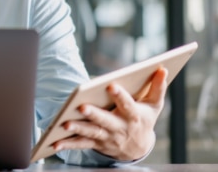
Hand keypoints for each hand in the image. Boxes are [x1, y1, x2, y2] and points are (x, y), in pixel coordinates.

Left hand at [52, 67, 168, 160]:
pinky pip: (81, 144)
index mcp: (134, 116)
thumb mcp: (154, 105)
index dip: (120, 96)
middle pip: (106, 121)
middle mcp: (120, 128)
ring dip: (78, 129)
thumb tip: (162, 68)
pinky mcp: (96, 143)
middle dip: (94, 115)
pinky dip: (68, 144)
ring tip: (65, 124)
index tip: (111, 85)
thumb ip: (158, 87)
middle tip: (82, 107)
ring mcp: (107, 137)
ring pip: (91, 133)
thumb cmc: (144, 119)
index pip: (128, 105)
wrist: (138, 148)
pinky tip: (55, 143)